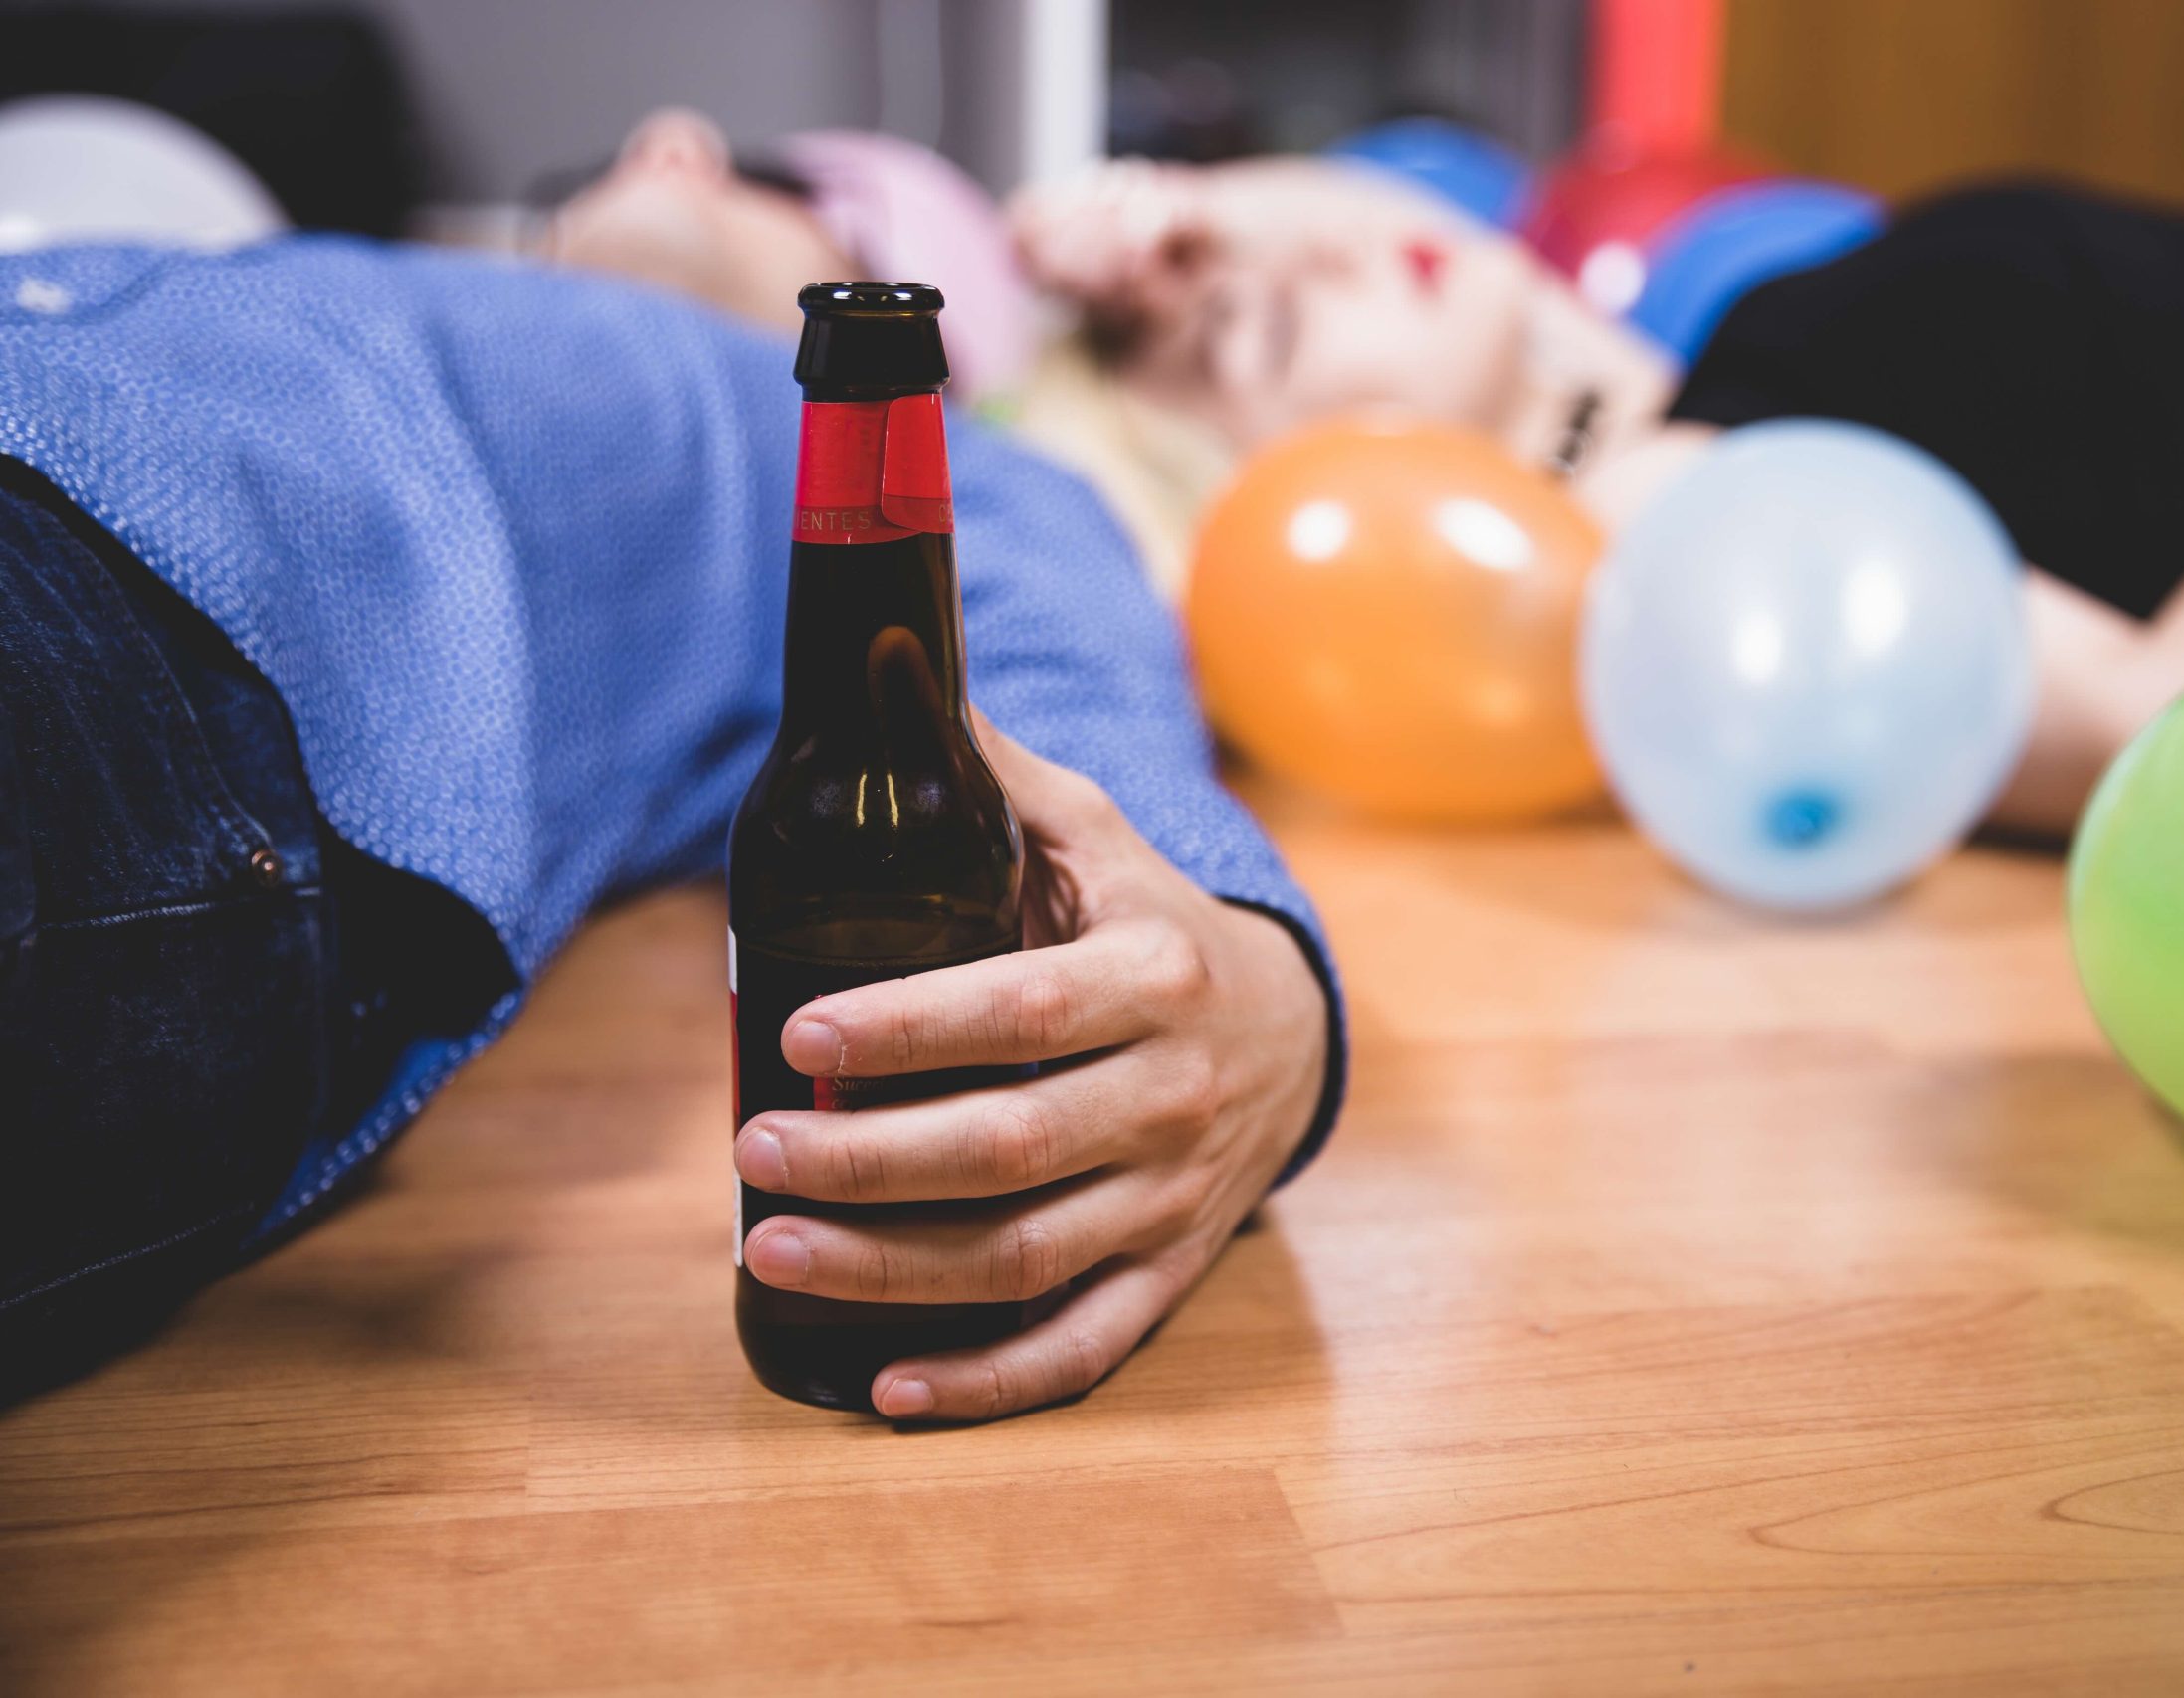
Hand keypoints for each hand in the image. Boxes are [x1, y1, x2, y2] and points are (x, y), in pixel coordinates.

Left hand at [733, 720, 1329, 1420]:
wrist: (1294, 1031)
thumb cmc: (1156, 925)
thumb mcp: (1100, 839)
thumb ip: (999, 776)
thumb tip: (885, 670)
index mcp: (1155, 977)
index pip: (1023, 1012)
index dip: (909, 1029)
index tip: (797, 1035)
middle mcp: (1171, 1094)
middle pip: (1012, 1147)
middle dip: (872, 1160)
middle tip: (753, 1149)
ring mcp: (1173, 1194)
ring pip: (1030, 1256)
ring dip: (894, 1271)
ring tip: (771, 1252)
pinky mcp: (1170, 1268)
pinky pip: (1085, 1346)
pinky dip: (992, 1382)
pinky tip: (888, 1388)